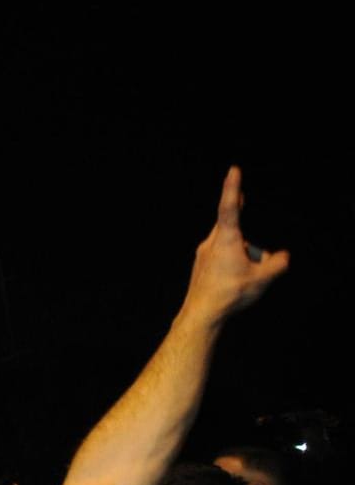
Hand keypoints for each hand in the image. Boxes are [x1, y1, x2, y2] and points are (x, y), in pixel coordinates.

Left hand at [182, 167, 289, 324]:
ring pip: (233, 247)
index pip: (230, 207)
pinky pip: (224, 258)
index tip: (233, 170)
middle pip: (238, 233)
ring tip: (244, 281)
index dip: (233, 188)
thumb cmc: (230, 294)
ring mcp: (204, 253)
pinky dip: (234, 265)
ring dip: (244, 258)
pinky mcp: (202, 264)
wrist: (202, 314)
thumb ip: (277, 263)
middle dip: (250, 246)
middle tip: (251, 264)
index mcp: (225, 240)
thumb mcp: (262, 278)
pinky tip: (234, 283)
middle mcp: (211, 242)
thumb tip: (282, 256)